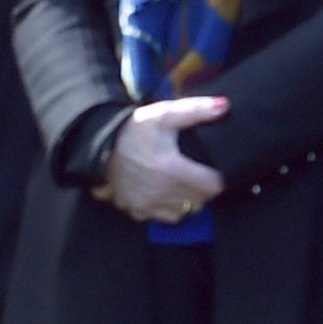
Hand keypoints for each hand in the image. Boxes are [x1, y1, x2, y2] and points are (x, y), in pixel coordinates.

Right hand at [98, 95, 231, 225]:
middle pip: (200, 202)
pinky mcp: (135, 209)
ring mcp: (147, 204)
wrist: (97, 144)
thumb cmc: (133, 129)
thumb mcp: (165, 114)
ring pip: (182, 213)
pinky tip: (162, 193)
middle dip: (202, 190)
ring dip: (186, 201)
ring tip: (180, 184)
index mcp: (173, 170)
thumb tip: (225, 106)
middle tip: (196, 173)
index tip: (211, 169)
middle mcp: (162, 192)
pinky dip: (165, 208)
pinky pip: (160, 217)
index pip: (213, 187)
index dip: (217, 178)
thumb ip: (197, 111)